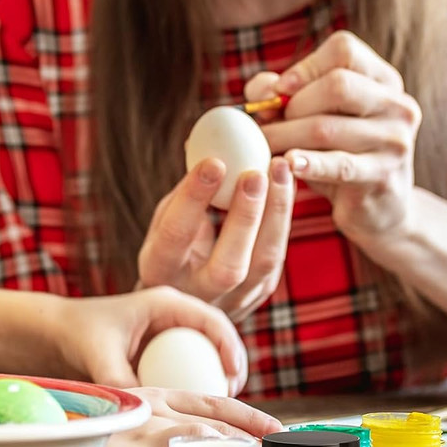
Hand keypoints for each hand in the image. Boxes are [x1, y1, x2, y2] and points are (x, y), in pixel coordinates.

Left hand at [54, 286, 249, 394]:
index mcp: (164, 303)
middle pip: (217, 335)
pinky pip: (190, 364)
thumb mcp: (100, 354)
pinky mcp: (162, 350)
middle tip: (234, 394)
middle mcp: (172, 314)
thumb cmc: (77, 332)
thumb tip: (143, 408)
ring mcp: (169, 332)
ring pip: (207, 351)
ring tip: (223, 405)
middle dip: (231, 363)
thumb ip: (120, 379)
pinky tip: (196, 408)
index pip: (210, 319)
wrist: (56, 333)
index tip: (233, 374)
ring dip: (218, 374)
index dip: (229, 345)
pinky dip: (199, 381)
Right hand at [84, 388, 281, 446]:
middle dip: (251, 442)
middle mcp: (154, 408)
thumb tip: (205, 438)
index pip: (216, 401)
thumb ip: (162, 420)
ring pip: (198, 440)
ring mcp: (141, 434)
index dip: (251, 415)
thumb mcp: (131, 410)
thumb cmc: (89, 425)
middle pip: (215, 424)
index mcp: (158, 393)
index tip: (279, 429)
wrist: (43, 425)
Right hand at [137, 156, 294, 321]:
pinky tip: (286, 184)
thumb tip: (208, 144)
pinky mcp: (259, 294)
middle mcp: (197, 294)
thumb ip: (186, 192)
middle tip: (255, 173)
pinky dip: (282, 217)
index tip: (214, 161)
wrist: (186, 298)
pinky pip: (277, 255)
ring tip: (280, 168)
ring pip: (263, 263)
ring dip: (276, 212)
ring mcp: (233, 302)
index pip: (176, 235)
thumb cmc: (174, 244)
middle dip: (245, 217)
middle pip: (228, 266)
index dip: (194, 198)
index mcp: (160, 271)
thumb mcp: (166, 220)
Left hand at [247, 30, 420, 250]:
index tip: (280, 89)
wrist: (379, 208)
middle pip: (337, 85)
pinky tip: (289, 163)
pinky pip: (339, 165)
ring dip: (285, 135)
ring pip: (327, 127)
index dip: (305, 66)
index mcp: (384, 79)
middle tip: (267, 124)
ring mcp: (395, 141)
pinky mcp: (384, 176)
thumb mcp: (318, 118)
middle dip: (292, 104)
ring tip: (264, 145)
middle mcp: (397, 105)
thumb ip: (285, 95)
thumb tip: (262, 91)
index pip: (344, 50)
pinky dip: (309, 162)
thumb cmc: (340, 153)